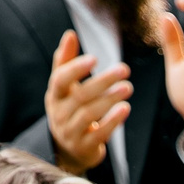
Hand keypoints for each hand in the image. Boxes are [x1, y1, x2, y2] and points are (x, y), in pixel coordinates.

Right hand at [45, 30, 132, 178]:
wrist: (68, 149)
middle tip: (124, 69)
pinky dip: (113, 121)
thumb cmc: (69, 109)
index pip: (60, 80)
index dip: (76, 68)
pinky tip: (125, 108)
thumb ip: (66, 61)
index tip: (95, 58)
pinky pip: (99, 134)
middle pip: (80, 96)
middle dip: (103, 81)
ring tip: (128, 87)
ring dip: (110, 99)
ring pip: (90, 115)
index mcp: (54, 95)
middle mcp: (59, 114)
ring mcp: (71, 132)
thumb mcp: (64, 87)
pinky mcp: (85, 147)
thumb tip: (70, 34)